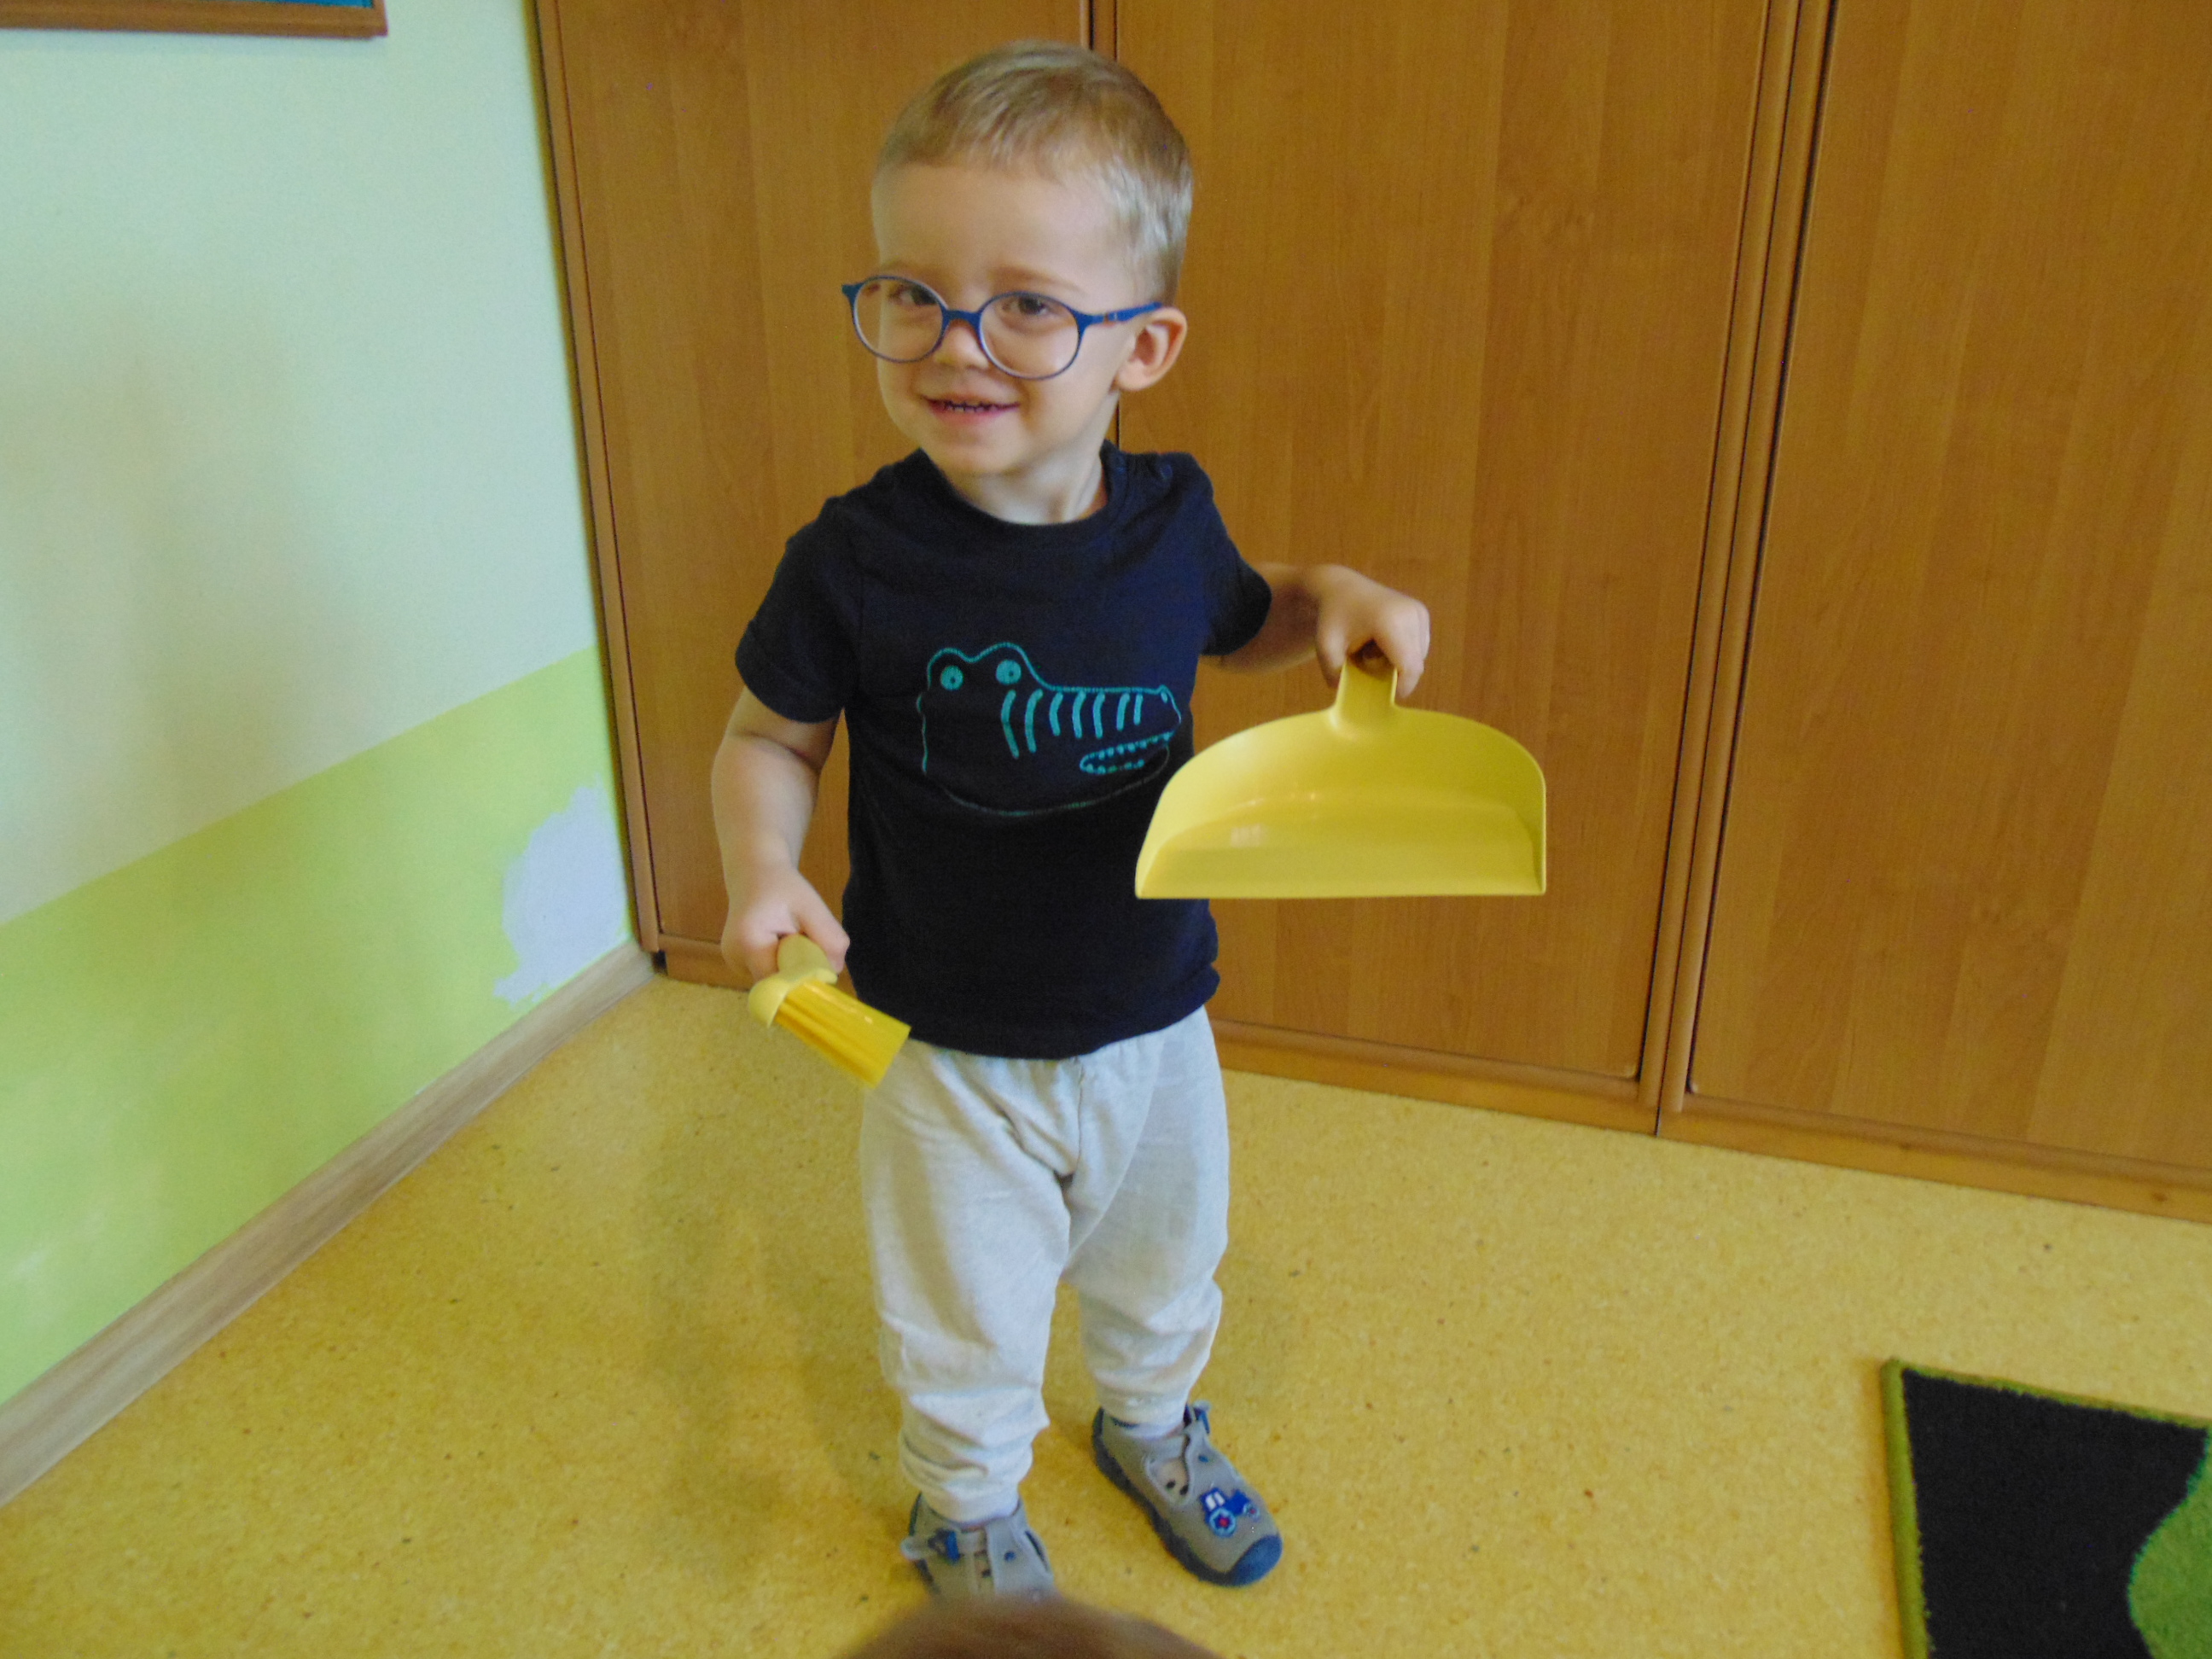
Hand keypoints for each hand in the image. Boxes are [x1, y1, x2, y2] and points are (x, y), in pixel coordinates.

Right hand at [720, 861, 848, 983]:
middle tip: (807, 942)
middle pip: (777, 984)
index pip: (780, 983)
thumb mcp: (812, 906)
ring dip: (791, 966)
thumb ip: (829, 939)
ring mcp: (735, 964)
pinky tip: (782, 941)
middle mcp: (736, 960)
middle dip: (799, 971)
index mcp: (749, 944)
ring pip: (774, 980)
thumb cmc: (783, 886)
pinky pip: (768, 973)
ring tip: (791, 937)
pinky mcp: (739, 964)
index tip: (819, 963)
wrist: (755, 874)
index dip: (803, 979)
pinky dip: (781, 963)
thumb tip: (834, 972)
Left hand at [1310, 566, 1431, 696]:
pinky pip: (1419, 647)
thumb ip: (1332, 671)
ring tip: (1373, 648)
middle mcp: (1410, 614)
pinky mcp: (1421, 613)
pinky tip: (1383, 641)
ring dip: (1399, 662)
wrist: (1342, 588)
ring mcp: (1418, 612)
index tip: (1390, 696)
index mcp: (1389, 622)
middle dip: (1396, 673)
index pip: (1408, 666)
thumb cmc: (1333, 619)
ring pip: (1418, 657)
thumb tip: (1344, 692)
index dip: (1403, 686)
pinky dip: (1403, 652)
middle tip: (1368, 663)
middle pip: (1414, 664)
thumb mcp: (1325, 646)